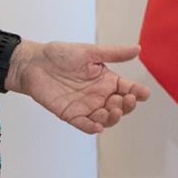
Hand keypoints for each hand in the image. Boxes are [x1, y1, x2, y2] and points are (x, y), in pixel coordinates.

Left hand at [9, 40, 150, 134]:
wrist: (34, 64)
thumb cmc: (60, 54)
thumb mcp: (90, 52)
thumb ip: (114, 54)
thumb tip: (137, 49)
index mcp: (106, 79)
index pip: (128, 88)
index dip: (138, 92)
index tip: (143, 94)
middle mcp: (99, 94)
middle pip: (120, 107)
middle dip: (126, 106)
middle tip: (122, 100)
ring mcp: (85, 106)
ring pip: (105, 119)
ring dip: (112, 118)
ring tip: (109, 109)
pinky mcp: (70, 114)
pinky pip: (84, 125)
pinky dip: (92, 127)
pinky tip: (98, 126)